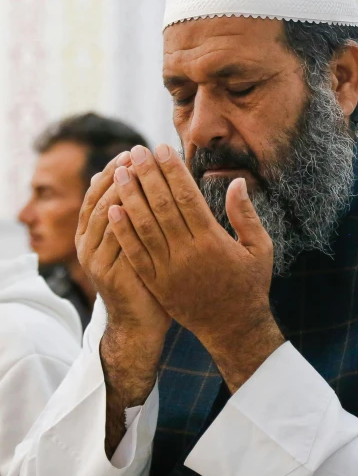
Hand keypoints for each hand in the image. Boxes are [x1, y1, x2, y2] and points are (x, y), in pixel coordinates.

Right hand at [76, 152, 171, 455]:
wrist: (142, 324)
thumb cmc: (149, 279)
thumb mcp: (140, 242)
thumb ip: (140, 213)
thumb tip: (146, 178)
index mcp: (96, 232)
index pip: (99, 191)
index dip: (114, 169)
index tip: (132, 151)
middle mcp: (89, 242)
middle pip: (99, 197)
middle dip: (117, 174)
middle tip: (135, 154)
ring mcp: (95, 258)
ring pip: (105, 215)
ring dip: (120, 190)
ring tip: (136, 170)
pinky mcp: (107, 273)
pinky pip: (115, 240)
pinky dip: (124, 219)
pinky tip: (138, 202)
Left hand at [107, 144, 284, 390]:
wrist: (233, 329)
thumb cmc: (250, 285)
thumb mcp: (260, 249)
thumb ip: (246, 215)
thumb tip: (236, 181)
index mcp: (213, 240)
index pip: (187, 197)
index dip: (173, 171)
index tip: (162, 150)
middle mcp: (188, 253)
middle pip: (162, 206)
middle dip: (147, 175)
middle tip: (136, 151)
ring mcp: (169, 270)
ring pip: (144, 226)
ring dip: (129, 197)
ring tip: (119, 172)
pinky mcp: (156, 283)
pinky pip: (135, 253)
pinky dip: (123, 231)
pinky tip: (112, 210)